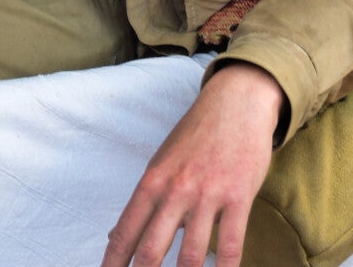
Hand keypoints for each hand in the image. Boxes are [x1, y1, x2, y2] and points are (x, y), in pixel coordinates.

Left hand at [102, 63, 284, 266]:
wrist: (236, 102)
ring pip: (191, 255)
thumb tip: (116, 237)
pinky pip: (230, 244)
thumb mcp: (162, 162)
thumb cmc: (196, 134)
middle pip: (151, 250)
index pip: (125, 232)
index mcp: (152, 181)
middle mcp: (175, 190)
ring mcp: (208, 194)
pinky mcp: (238, 196)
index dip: (113, 264)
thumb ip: (144, 201)